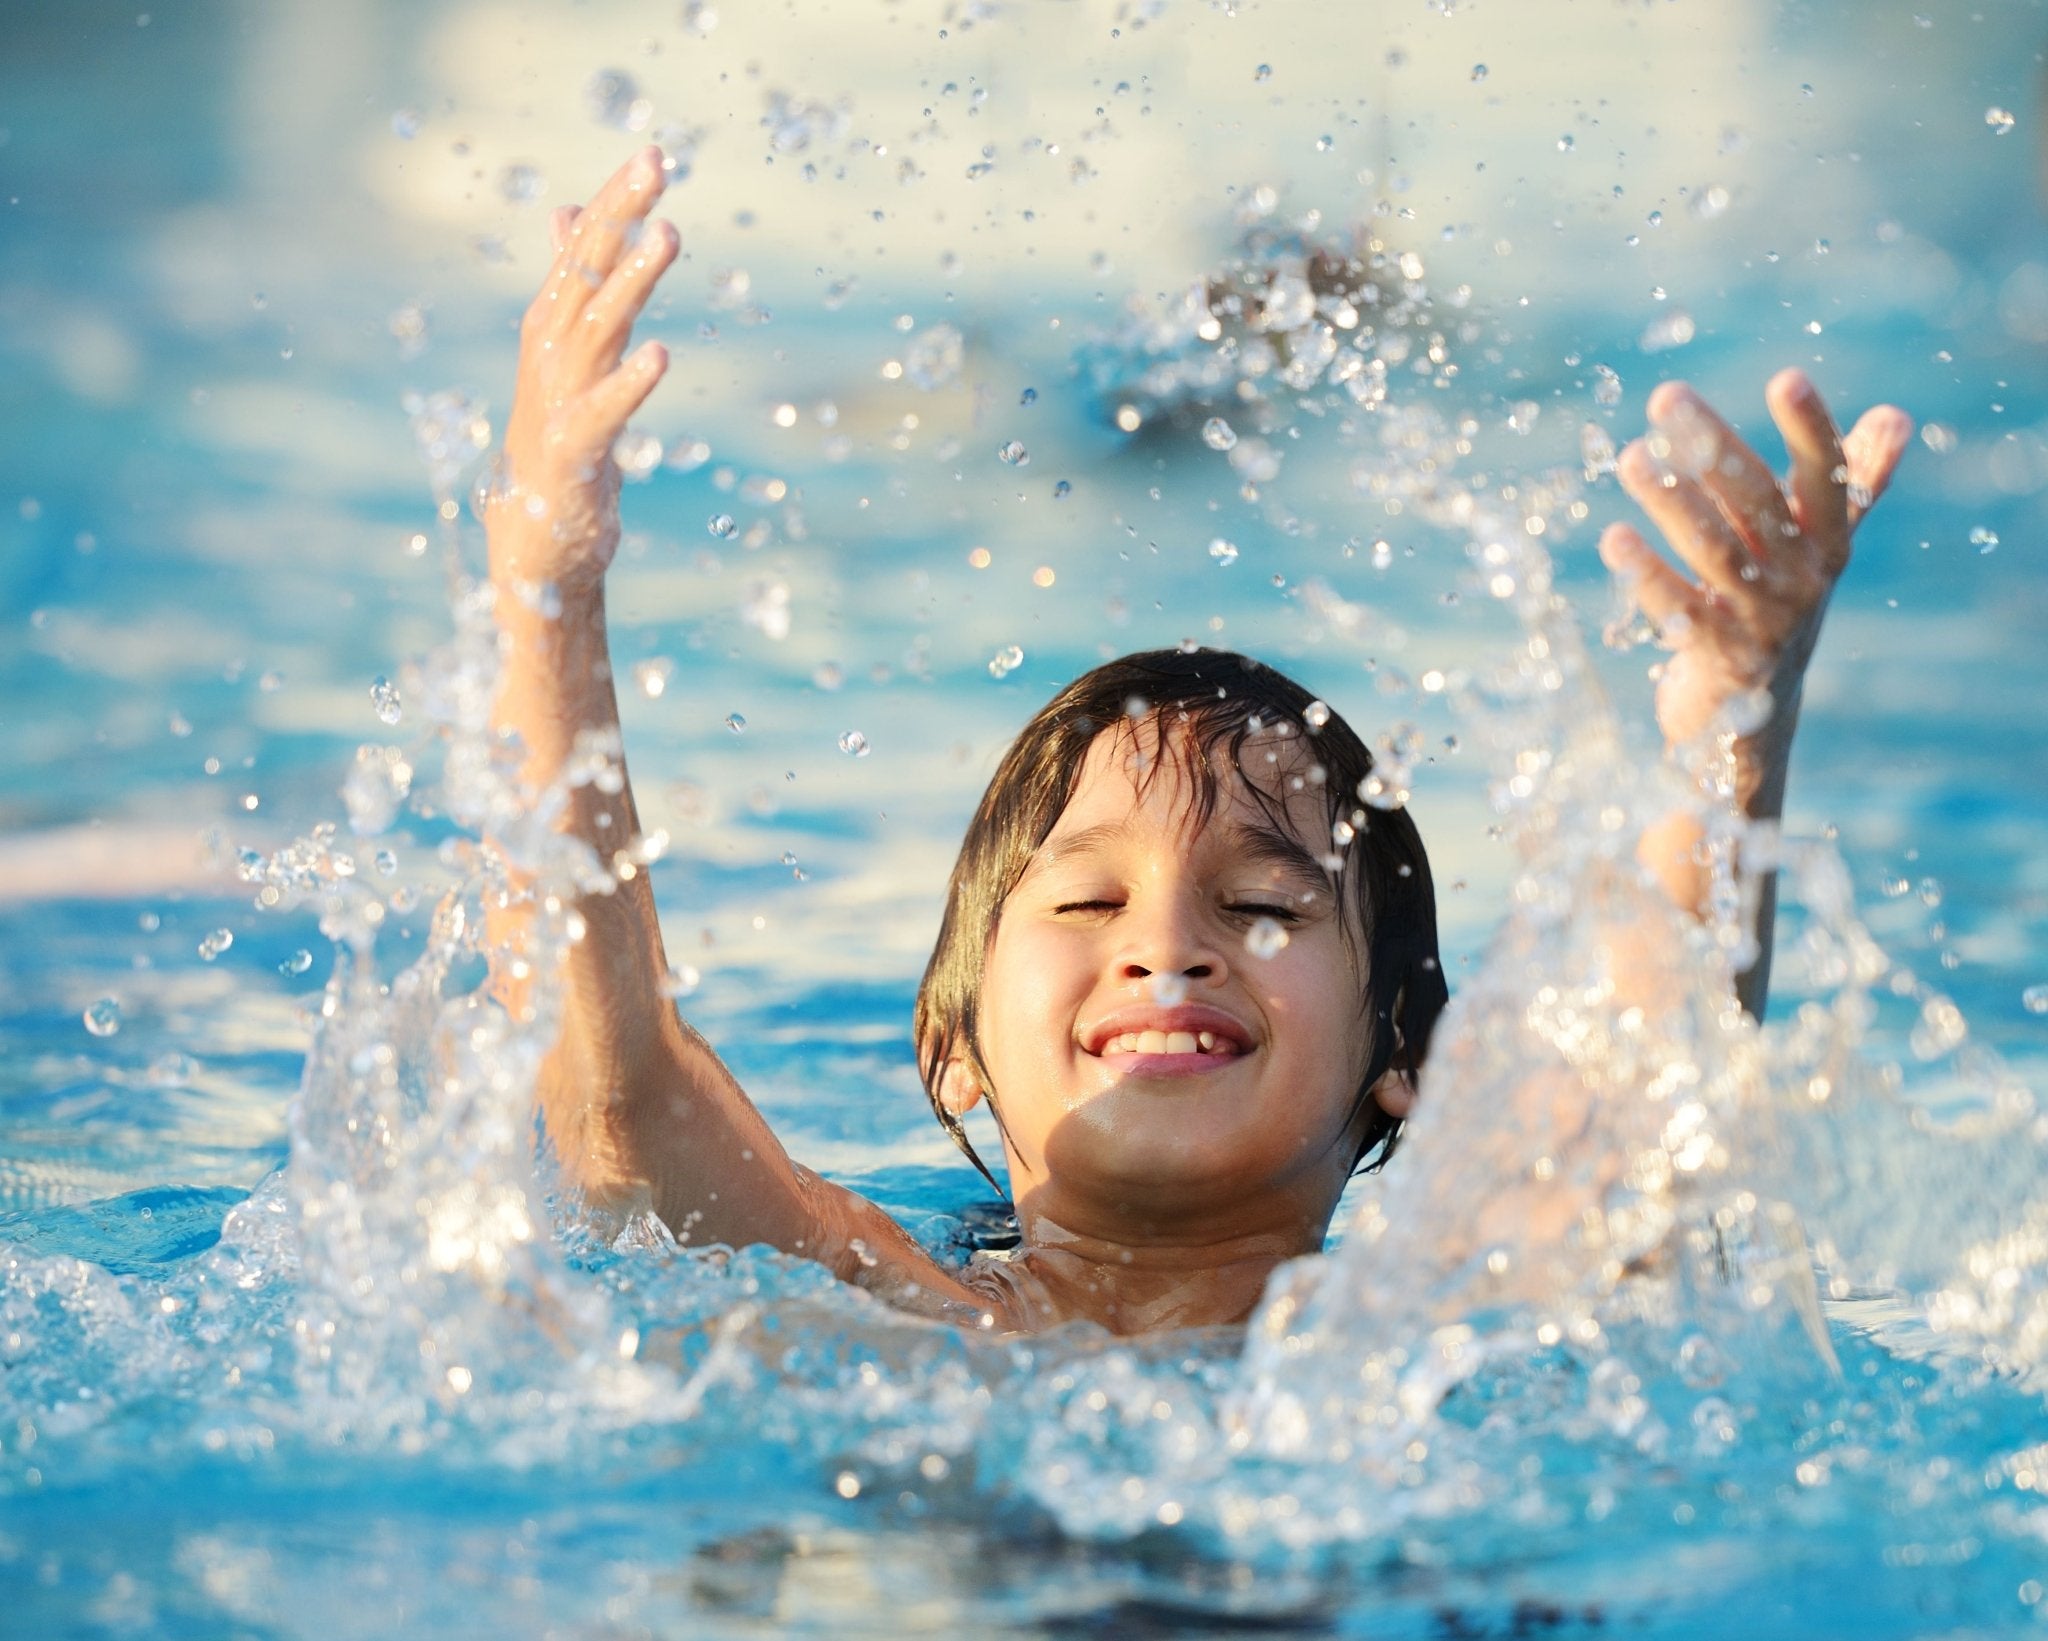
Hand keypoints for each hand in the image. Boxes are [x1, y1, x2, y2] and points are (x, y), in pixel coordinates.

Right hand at [487, 147, 677, 591]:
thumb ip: (573, 287)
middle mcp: (550, 353)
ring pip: (596, 326)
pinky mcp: (572, 453)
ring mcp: (556, 400)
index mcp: (553, 327)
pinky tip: (662, 355)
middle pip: (585, 270)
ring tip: (669, 235)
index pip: (584, 248)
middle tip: (656, 163)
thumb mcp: (570, 355)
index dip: (615, 201)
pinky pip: (603, 411)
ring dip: (630, 279)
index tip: (652, 154)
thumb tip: (567, 214)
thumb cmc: (559, 444)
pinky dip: (628, 383)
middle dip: (619, 214)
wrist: (536, 537)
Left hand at [1598, 370, 1912, 807]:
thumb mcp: (1816, 551)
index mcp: (1828, 546)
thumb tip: (1896, 416)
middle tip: (1667, 397)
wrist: (1754, 725)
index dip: (1813, 429)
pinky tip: (1615, 538)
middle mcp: (1804, 581)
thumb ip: (1853, 485)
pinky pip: (1681, 611)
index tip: (1788, 377)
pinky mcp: (1722, 663)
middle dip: (1713, 447)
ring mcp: (1764, 624)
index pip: (1829, 478)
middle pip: (1758, 505)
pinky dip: (1648, 575)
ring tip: (1630, 455)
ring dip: (1670, 500)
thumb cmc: (1778, 613)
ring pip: (1715, 552)